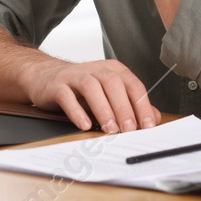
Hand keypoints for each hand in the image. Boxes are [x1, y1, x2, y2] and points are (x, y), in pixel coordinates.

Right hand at [23, 57, 158, 132]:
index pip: (133, 85)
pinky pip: (67, 96)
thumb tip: (154, 118)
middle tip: (128, 130)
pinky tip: (84, 125)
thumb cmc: (81, 88)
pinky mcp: (57, 85)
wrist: (46, 77)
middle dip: (124, 109)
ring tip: (110, 130)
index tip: (147, 126)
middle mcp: (96, 69)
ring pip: (92, 88)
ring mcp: (75, 76)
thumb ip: (131, 105)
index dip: (142, 106)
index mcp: (113, 70)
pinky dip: (77, 111)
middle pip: (114, 84)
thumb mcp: (109, 95)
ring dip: (103, 110)